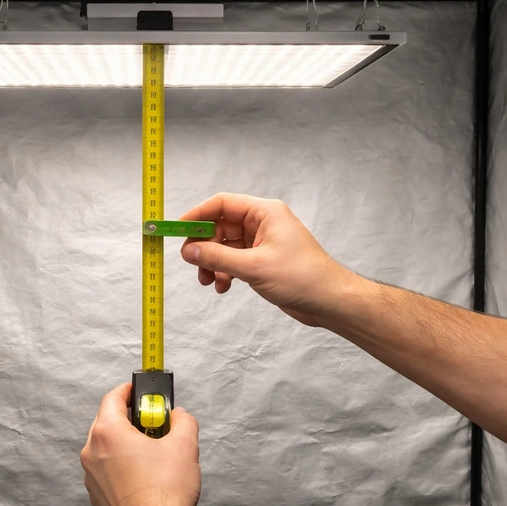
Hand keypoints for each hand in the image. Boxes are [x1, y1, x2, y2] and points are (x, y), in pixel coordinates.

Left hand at [80, 383, 200, 505]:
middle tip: (156, 425)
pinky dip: (124, 468)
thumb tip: (181, 417)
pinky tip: (148, 480)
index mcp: (107, 433)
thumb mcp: (185, 445)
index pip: (113, 397)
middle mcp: (92, 453)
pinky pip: (109, 472)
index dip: (131, 390)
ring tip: (157, 455)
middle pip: (109, 423)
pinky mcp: (97, 498)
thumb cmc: (164, 494)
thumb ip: (184, 421)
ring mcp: (91, 477)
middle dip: (133, 420)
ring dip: (129, 445)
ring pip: (109, 450)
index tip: (143, 392)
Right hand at [179, 193, 356, 326]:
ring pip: (225, 247)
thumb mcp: (253, 267)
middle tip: (191, 263)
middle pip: (220, 226)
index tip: (177, 229)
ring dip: (213, 263)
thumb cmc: (302, 277)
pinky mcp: (263, 261)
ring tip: (208, 281)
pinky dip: (225, 272)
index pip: (221, 204)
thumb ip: (217, 257)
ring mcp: (263, 242)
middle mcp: (263, 223)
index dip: (197, 215)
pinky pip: (234, 261)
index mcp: (264, 212)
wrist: (329, 301)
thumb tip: (189, 251)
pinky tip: (223, 286)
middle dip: (203, 246)